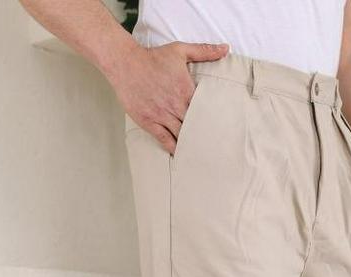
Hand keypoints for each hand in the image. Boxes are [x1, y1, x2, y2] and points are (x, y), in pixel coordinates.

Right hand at [108, 40, 228, 153]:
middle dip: (202, 134)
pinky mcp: (149, 121)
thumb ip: (204, 51)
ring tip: (199, 153)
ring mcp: (161, 115)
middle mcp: (175, 105)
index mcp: (185, 90)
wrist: (125, 63)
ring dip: (189, 143)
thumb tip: (225, 48)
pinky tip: (179, 154)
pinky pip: (164, 139)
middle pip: (194, 126)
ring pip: (181, 135)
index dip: (211, 120)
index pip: (204, 111)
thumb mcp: (180, 50)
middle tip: (212, 145)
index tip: (219, 128)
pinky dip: (173, 148)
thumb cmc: (153, 57)